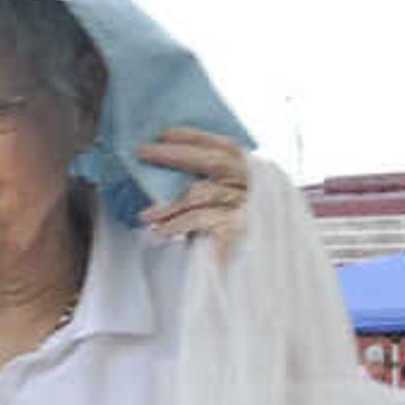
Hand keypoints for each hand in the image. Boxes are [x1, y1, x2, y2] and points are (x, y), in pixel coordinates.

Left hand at [139, 127, 251, 246]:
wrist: (261, 271)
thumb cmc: (242, 231)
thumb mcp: (238, 199)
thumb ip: (216, 181)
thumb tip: (172, 163)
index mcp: (253, 171)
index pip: (224, 146)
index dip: (194, 137)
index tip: (163, 133)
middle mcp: (250, 184)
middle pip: (212, 162)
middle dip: (173, 154)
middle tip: (142, 152)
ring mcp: (245, 205)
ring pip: (198, 193)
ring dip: (167, 203)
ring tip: (145, 215)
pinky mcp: (237, 229)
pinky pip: (197, 220)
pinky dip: (175, 225)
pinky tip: (160, 232)